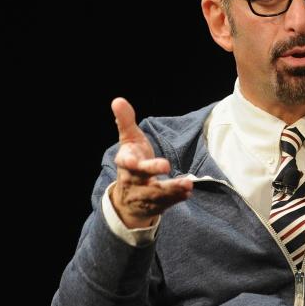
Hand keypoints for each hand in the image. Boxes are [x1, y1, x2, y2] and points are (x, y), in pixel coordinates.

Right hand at [109, 98, 192, 228]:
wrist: (128, 197)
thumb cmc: (133, 160)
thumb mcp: (129, 141)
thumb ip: (126, 122)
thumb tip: (117, 100)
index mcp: (125, 162)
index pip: (125, 162)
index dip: (128, 161)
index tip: (132, 159)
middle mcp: (132, 180)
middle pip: (141, 177)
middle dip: (152, 171)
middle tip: (166, 165)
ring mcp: (143, 195)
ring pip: (155, 194)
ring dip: (171, 189)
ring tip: (187, 184)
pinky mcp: (155, 205)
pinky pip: (165, 203)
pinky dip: (176, 198)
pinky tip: (187, 192)